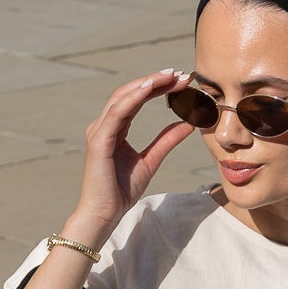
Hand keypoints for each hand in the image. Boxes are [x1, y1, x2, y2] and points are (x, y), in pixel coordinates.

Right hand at [72, 69, 196, 243]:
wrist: (104, 214)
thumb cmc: (121, 192)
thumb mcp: (151, 161)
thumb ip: (166, 140)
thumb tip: (188, 123)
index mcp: (115, 129)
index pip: (136, 100)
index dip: (158, 88)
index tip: (181, 81)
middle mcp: (104, 125)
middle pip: (130, 93)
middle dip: (155, 81)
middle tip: (180, 74)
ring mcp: (99, 131)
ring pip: (123, 97)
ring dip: (146, 84)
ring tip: (169, 76)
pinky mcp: (98, 140)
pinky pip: (117, 112)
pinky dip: (133, 97)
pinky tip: (150, 88)